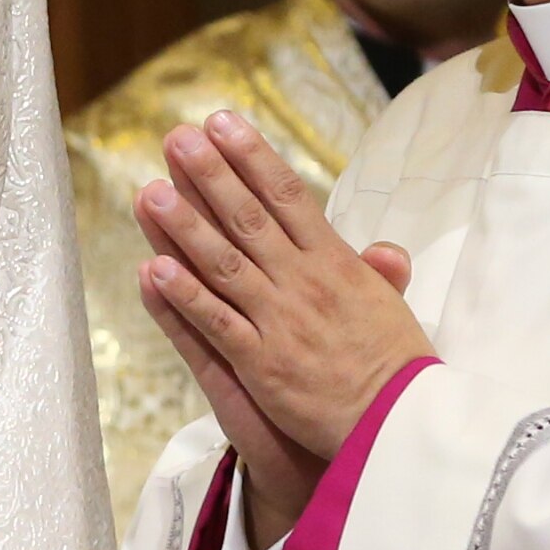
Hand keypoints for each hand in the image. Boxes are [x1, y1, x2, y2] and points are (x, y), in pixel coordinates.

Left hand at [133, 110, 429, 536]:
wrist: (399, 427)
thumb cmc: (398, 369)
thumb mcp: (393, 310)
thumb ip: (378, 274)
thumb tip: (386, 248)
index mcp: (336, 263)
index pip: (288, 197)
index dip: (253, 158)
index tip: (223, 123)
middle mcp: (304, 283)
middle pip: (249, 218)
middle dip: (211, 175)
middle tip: (177, 137)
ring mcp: (279, 321)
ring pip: (223, 263)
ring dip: (185, 226)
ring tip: (150, 191)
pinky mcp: (261, 364)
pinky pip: (215, 323)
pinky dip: (184, 296)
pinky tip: (154, 269)